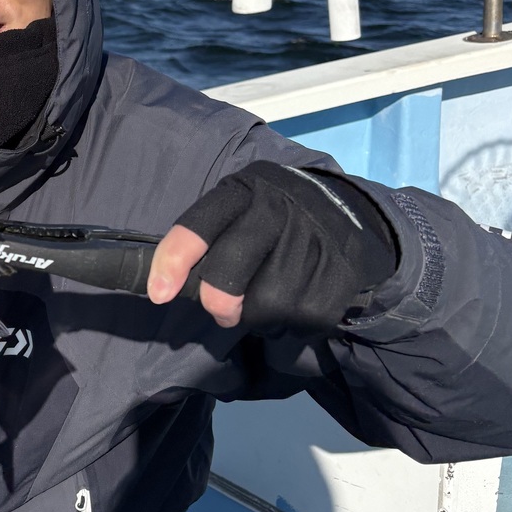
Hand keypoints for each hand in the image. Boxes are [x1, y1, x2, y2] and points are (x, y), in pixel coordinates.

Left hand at [147, 161, 396, 334]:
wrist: (351, 215)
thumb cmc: (274, 219)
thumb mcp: (240, 208)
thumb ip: (207, 240)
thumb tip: (165, 287)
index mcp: (244, 191)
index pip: (199, 225)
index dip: (173, 260)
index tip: (159, 294)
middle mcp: (277, 210)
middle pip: (229, 270)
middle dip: (218, 300)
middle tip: (222, 311)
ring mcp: (311, 241)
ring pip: (263, 303)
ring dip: (257, 313)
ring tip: (270, 294)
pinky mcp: (339, 275)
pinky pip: (295, 318)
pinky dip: (287, 321)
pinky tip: (297, 299)